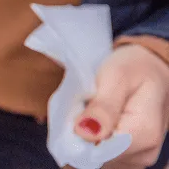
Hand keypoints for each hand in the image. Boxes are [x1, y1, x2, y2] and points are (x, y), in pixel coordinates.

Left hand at [74, 44, 168, 168]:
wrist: (150, 69)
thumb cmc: (134, 69)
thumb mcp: (116, 78)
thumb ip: (102, 107)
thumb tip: (84, 133)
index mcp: (143, 134)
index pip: (100, 152)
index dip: (79, 135)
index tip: (75, 112)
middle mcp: (143, 153)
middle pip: (97, 155)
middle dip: (81, 133)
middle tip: (83, 104)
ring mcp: (136, 156)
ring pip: (97, 154)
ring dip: (86, 134)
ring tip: (89, 108)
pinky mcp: (128, 154)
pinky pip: (101, 152)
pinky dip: (92, 136)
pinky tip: (94, 117)